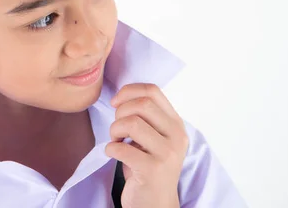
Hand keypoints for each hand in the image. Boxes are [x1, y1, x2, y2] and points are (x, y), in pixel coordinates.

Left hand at [105, 83, 187, 207]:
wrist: (155, 203)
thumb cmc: (147, 166)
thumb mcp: (153, 137)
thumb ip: (146, 116)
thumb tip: (122, 97)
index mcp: (176, 123)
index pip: (153, 91)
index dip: (128, 91)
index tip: (116, 103)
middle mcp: (177, 136)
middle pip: (142, 104)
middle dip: (120, 112)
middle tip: (117, 128)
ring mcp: (167, 154)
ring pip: (132, 123)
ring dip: (114, 130)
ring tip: (116, 141)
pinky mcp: (153, 170)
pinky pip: (121, 148)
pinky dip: (110, 149)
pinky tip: (114, 154)